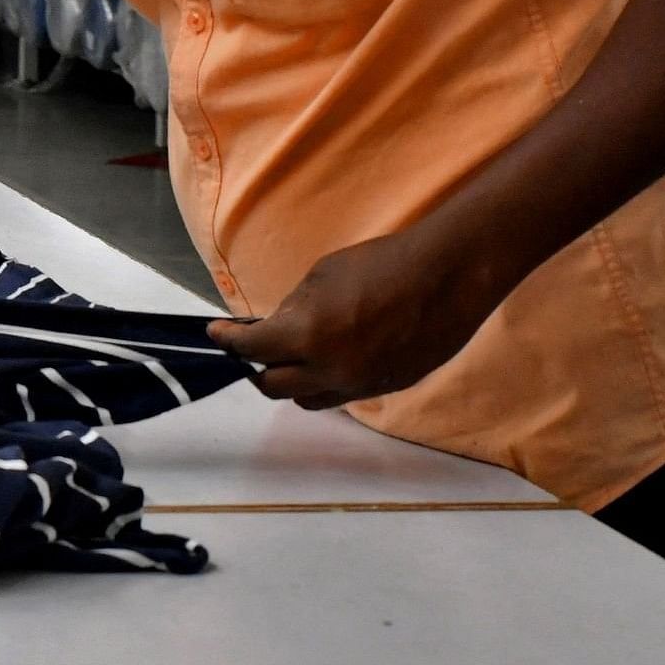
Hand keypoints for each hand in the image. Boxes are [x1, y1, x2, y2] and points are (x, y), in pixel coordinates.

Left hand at [205, 229, 505, 409]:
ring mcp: (361, 384)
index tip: (217, 333)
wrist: (447, 277)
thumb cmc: (381, 265)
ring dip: (293, 381)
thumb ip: (292, 309)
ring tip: (291, 358)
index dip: (228, 340)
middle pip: (273, 386)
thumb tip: (273, 326)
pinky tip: (328, 360)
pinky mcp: (387, 388)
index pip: (251, 350)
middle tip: (250, 349)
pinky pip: (342, 396)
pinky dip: (326, 382)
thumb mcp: (320, 277)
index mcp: (308, 336)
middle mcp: (331, 369)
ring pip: (308, 399)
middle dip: (256, 367)